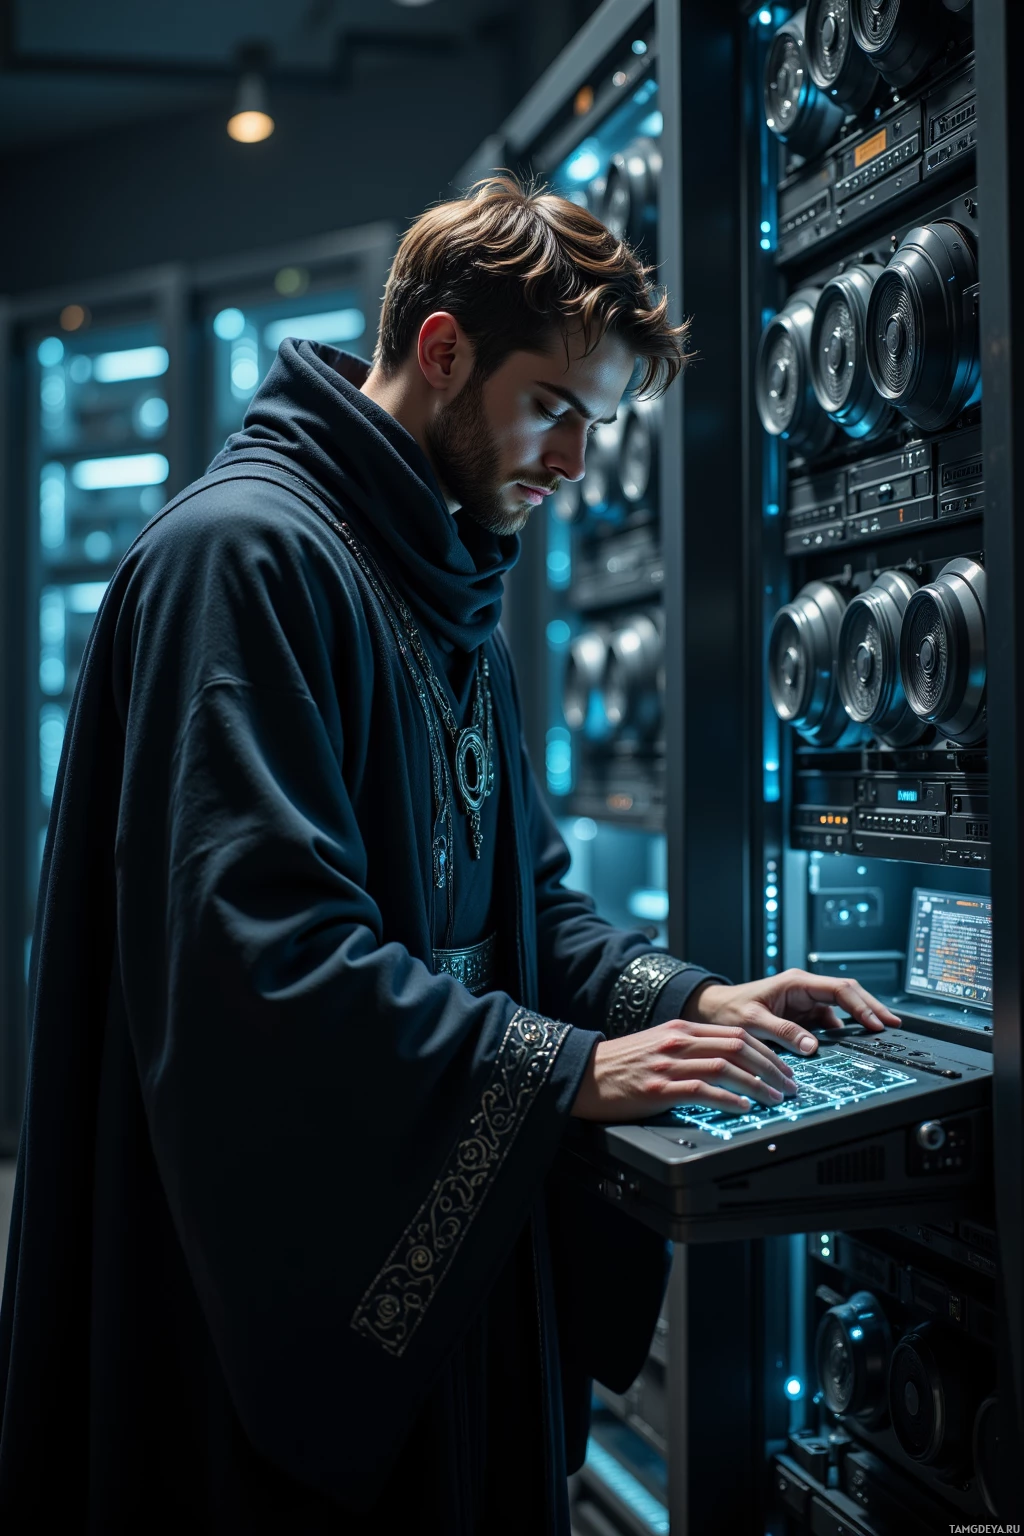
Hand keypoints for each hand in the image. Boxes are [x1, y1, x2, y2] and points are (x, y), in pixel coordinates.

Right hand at [570, 967, 901, 1122]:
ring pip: (726, 1067)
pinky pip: (702, 1090)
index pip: (736, 1033)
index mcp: (682, 1028)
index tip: (784, 1069)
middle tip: (790, 1085)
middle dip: (771, 1067)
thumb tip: (726, 1064)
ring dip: (757, 1084)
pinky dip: (728, 1098)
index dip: (767, 1051)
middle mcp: (679, 1041)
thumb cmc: (619, 1065)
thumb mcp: (658, 1045)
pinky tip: (743, 1107)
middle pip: (739, 1047)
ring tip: (775, 1098)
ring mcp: (669, 1063)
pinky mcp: (659, 1087)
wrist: (583, 1074)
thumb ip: (690, 1049)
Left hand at [685, 968, 901, 1055]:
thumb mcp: (754, 1022)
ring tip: (880, 1035)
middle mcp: (805, 990)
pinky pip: (829, 1023)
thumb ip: (783, 1033)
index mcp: (797, 983)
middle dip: (872, 1009)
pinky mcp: (803, 1017)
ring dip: (860, 1020)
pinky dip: (843, 1032)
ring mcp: (806, 1003)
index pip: (839, 989)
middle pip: (849, 995)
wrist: (713, 1011)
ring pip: (842, 1009)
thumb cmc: (729, 1011)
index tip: (877, 1022)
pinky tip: (853, 1044)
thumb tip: (813, 1046)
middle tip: (893, 1026)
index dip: (862, 1005)